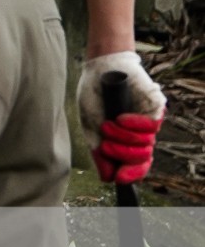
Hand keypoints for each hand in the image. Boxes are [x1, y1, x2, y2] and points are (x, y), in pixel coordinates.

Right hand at [79, 52, 166, 184]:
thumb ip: (99, 152)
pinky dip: (135, 126)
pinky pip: (152, 128)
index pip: (136, 165)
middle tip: (106, 143)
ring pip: (146, 145)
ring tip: (109, 125)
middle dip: (122, 154)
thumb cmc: (94, 95)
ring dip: (124, 138)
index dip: (130, 174)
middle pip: (142, 159)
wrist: (101, 68)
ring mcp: (149, 121)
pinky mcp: (156, 109)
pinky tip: (122, 118)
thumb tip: (108, 178)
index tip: (119, 178)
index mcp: (125, 140)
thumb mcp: (90, 126)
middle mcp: (140, 134)